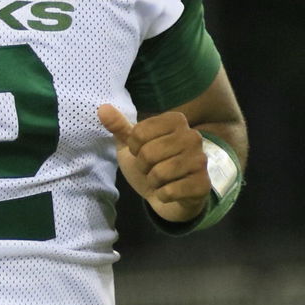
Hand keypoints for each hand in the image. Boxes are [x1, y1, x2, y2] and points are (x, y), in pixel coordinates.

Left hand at [97, 104, 209, 221]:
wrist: (171, 196)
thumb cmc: (152, 164)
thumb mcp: (133, 145)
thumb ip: (119, 126)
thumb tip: (102, 108)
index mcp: (176, 120)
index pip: (138, 133)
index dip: (134, 148)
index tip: (143, 152)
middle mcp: (192, 136)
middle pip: (148, 153)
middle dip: (143, 167)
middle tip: (152, 169)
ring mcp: (200, 160)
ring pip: (159, 173)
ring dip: (153, 182)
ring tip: (161, 180)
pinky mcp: (203, 184)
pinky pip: (169, 191)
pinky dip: (163, 195)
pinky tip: (171, 192)